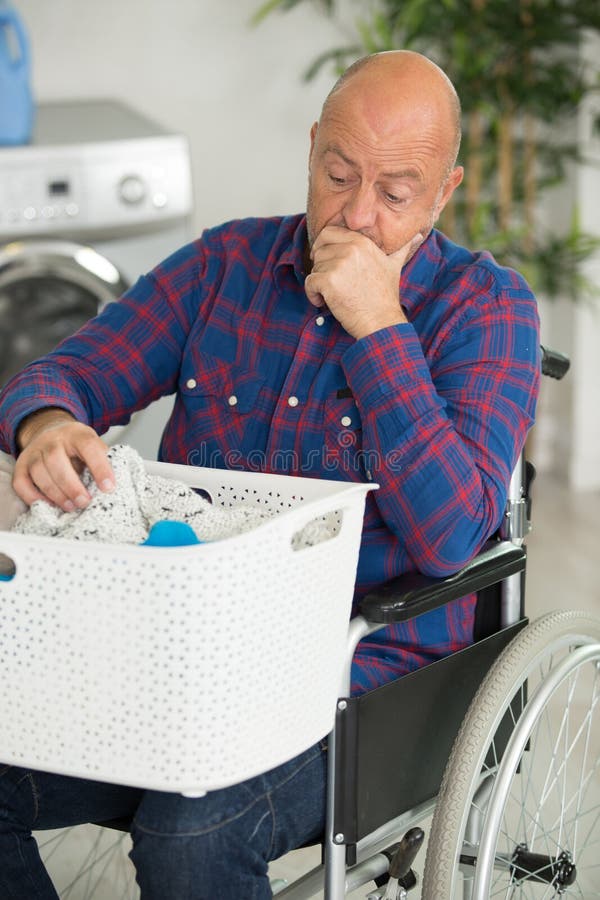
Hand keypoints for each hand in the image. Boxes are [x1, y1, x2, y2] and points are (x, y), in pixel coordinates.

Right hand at [13, 409, 114, 510]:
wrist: (50, 432)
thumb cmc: (77, 445)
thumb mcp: (94, 445)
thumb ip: (102, 461)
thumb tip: (112, 487)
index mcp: (76, 433)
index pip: (88, 447)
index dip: (100, 468)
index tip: (108, 488)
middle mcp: (52, 440)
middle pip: (57, 460)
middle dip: (72, 486)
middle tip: (84, 502)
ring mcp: (33, 451)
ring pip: (39, 472)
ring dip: (55, 493)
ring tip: (71, 507)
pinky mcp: (21, 465)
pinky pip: (21, 483)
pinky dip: (33, 497)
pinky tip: (49, 505)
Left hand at [305, 226, 422, 338]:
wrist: (381, 322)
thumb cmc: (385, 297)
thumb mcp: (394, 267)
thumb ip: (402, 249)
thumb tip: (419, 236)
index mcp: (362, 242)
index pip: (329, 232)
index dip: (323, 247)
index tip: (328, 262)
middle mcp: (351, 249)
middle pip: (319, 249)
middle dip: (320, 265)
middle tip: (329, 281)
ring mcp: (339, 264)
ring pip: (314, 267)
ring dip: (319, 283)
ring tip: (334, 295)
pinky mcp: (328, 281)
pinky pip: (309, 282)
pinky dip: (313, 295)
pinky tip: (325, 303)